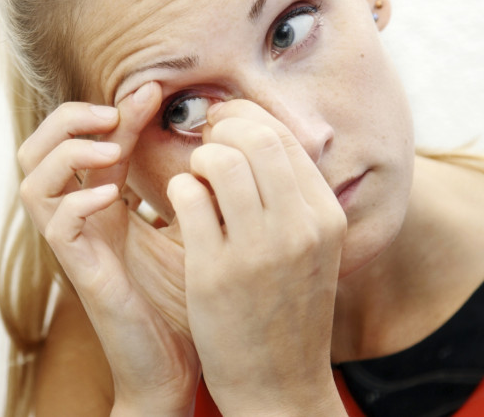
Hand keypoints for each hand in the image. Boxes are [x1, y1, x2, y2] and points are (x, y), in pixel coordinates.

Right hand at [18, 82, 197, 415]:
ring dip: (69, 153)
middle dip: (70, 119)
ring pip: (33, 180)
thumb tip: (201, 135)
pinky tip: (114, 196)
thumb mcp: (187, 227)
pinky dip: (79, 200)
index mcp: (102, 205)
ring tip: (110, 150)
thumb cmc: (183, 300)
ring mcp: (75, 244)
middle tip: (113, 112)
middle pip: (38, 149)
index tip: (153, 89)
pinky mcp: (79, 271)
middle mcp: (80, 219)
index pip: (86, 140)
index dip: (112, 108)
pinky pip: (57, 225)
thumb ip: (182, 184)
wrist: (174, 367)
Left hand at [167, 100, 346, 415]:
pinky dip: (178, 190)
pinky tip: (179, 203)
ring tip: (195, 177)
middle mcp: (300, 227)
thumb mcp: (310, 250)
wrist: (279, 384)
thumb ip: (290, 197)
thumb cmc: (286, 309)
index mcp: (326, 216)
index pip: (285, 137)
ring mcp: (260, 250)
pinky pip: (189, 198)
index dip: (246, 119)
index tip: (224, 125)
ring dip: (199, 159)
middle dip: (221, 129)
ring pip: (221, 160)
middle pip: (255, 137)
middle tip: (205, 143)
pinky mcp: (216, 272)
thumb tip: (254, 137)